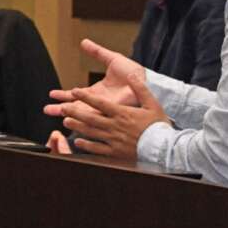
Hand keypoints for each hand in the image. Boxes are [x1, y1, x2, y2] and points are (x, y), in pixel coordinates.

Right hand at [43, 39, 145, 116]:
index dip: (63, 94)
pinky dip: (81, 118)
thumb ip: (97, 52)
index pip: (76, 95)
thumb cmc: (133, 73)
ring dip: (66, 113)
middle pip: (74, 107)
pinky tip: (72, 118)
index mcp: (97, 92)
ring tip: (53, 112)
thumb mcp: (111, 59)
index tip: (52, 95)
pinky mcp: (108, 113)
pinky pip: (92, 117)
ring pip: (80, 113)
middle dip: (59, 108)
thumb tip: (83, 42)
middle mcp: (98, 103)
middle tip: (46, 110)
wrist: (145, 81)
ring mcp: (102, 109)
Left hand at [51, 72, 169, 158]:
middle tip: (62, 108)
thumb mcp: (153, 104)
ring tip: (66, 122)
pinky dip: (86, 145)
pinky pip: (97, 148)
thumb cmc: (159, 126)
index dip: (85, 96)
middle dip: (74, 111)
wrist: (165, 149)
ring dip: (77, 126)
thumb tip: (134, 75)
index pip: (99, 103)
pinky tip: (78, 142)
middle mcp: (115, 126)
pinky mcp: (115, 152)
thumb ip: (141, 89)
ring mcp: (114, 140)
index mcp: (122, 113)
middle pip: (90, 117)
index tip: (74, 91)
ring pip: (91, 132)